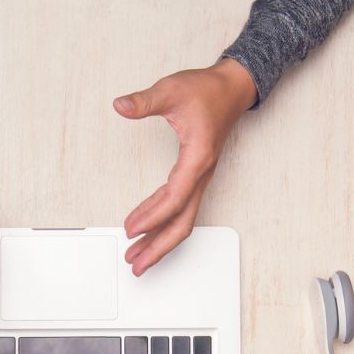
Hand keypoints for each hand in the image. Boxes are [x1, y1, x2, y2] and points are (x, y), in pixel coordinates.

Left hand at [114, 59, 256, 275]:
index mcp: (197, 158)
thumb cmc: (207, 91)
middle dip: (159, 247)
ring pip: (181, 220)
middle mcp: (201, 175)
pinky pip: (178, 207)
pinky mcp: (194, 177)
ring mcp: (199, 178)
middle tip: (135, 264)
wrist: (232, 89)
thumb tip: (121, 106)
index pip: (174, 198)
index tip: (130, 229)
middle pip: (182, 223)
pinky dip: (160, 222)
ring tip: (136, 256)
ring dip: (159, 241)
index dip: (151, 217)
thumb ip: (145, 101)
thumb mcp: (171, 90)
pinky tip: (144, 229)